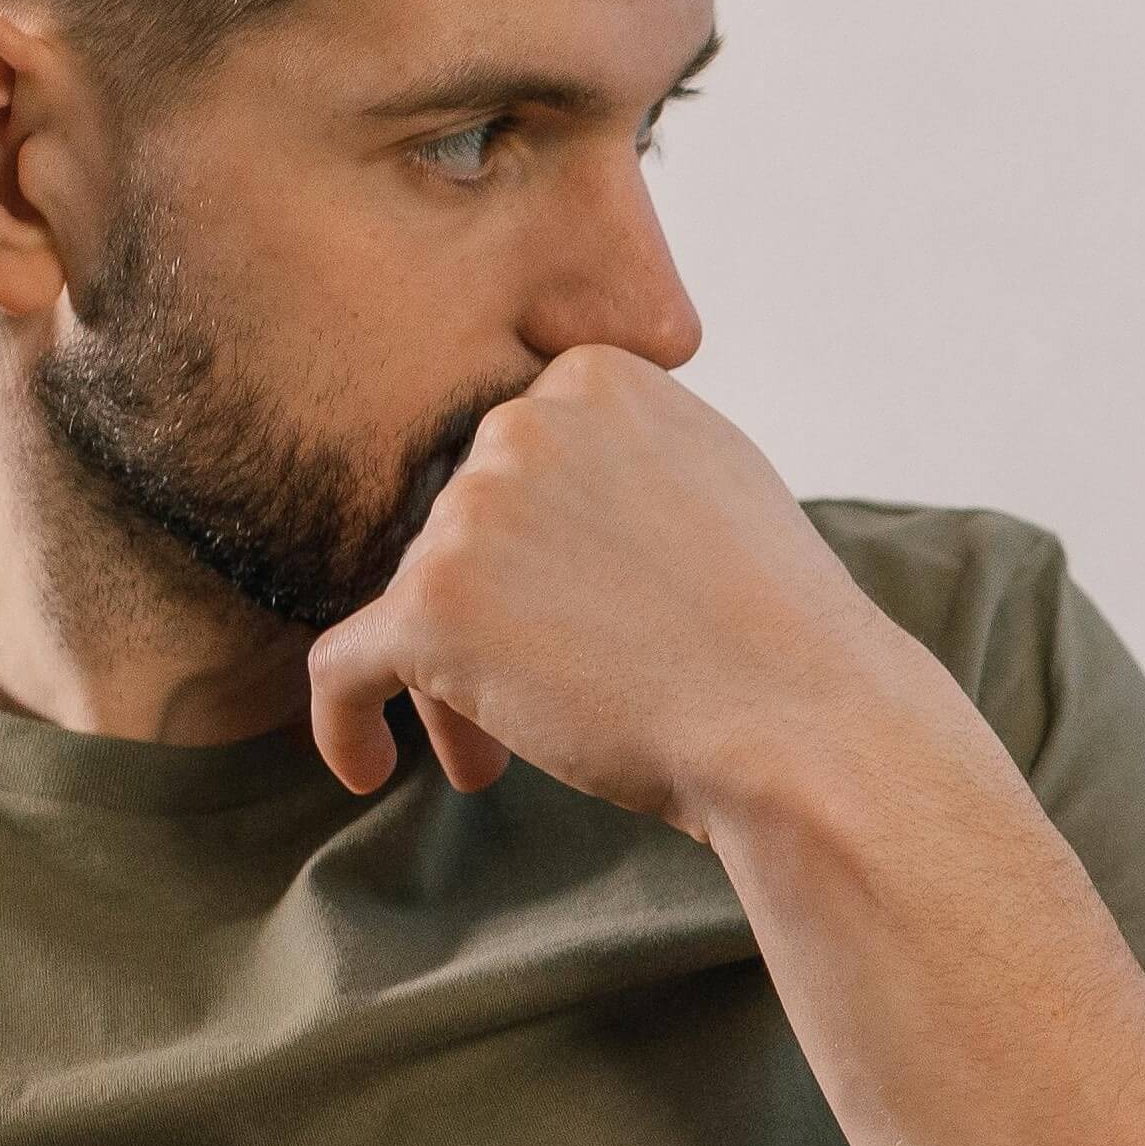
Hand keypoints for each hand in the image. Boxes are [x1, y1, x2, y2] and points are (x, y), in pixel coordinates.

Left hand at [306, 346, 903, 845]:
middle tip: (549, 701)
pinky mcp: (428, 607)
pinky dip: (343, 721)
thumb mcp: (715, 483)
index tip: (575, 620)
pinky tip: (367, 766)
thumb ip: (623, 456)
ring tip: (495, 761)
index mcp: (596, 379)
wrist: (804, 730)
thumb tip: (549, 489)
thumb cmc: (778, 636)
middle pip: (459, 532)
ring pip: (415, 603)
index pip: (512, 464)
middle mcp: (523, 422)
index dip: (531, 554)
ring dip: (450, 683)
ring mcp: (470, 512)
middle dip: (490, 620)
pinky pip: (340, 667)